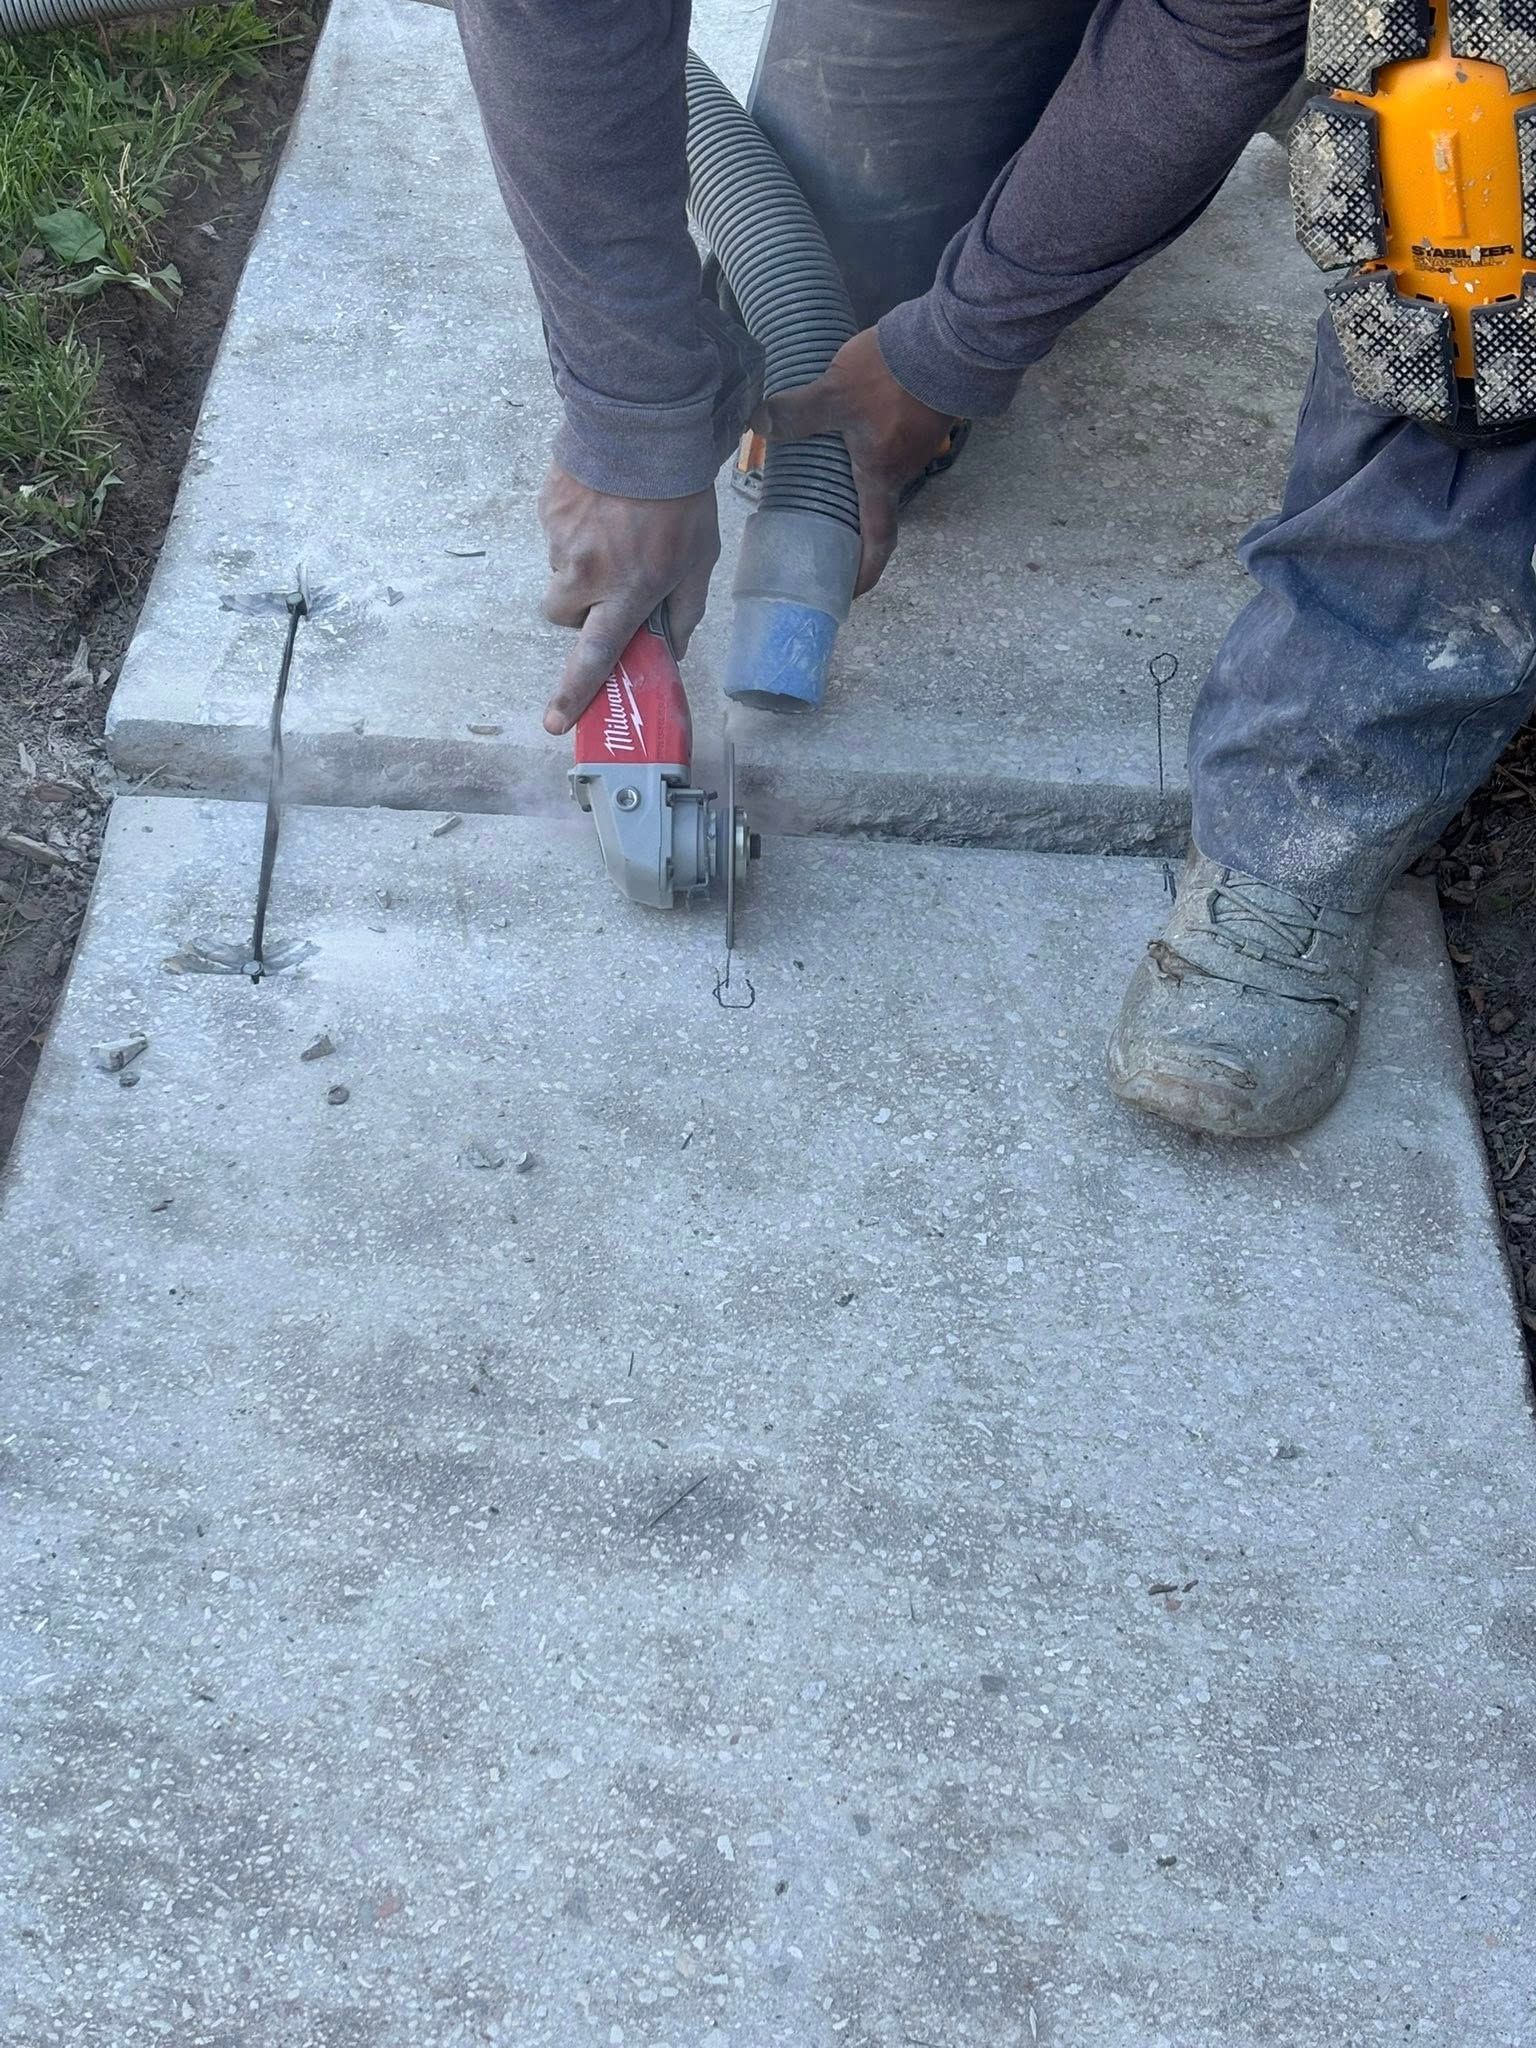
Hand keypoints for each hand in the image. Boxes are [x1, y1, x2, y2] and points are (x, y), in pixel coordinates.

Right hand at [538, 469, 719, 734]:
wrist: (644, 427)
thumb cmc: (681, 498)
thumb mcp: (700, 559)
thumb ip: (685, 608)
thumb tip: (671, 646)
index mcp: (626, 592)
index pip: (595, 656)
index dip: (574, 694)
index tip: (555, 722)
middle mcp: (586, 573)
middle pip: (563, 616)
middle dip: (580, 608)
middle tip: (608, 583)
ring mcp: (561, 540)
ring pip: (560, 571)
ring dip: (581, 563)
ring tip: (614, 528)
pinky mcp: (547, 509)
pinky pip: (555, 533)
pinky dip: (575, 528)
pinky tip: (602, 504)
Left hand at [751, 327, 952, 595]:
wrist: (946, 340)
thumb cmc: (890, 379)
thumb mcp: (834, 394)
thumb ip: (796, 412)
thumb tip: (756, 423)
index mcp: (880, 477)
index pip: (877, 541)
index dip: (866, 572)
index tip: (852, 592)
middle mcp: (903, 470)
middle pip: (877, 505)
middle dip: (854, 520)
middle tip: (826, 525)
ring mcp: (918, 444)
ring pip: (884, 470)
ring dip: (861, 475)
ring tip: (830, 470)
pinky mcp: (924, 417)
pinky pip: (893, 442)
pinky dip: (871, 445)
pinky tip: (853, 427)